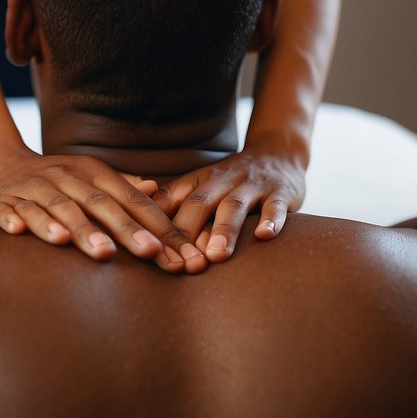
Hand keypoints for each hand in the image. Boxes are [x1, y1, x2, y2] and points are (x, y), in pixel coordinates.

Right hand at [0, 150, 206, 273]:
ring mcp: (33, 189)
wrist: (1, 163)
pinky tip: (21, 232)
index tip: (176, 252)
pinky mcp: (1, 201)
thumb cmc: (58, 181)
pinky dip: (15, 219)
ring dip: (78, 228)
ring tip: (99, 250)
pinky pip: (9, 210)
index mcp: (92, 172)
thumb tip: (158, 191)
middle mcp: (65, 177)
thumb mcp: (92, 178)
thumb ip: (124, 188)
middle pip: (98, 204)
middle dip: (125, 229)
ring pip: (57, 208)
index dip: (154, 225)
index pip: (129, 199)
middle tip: (149, 252)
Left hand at [150, 143, 306, 262]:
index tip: (147, 252)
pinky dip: (271, 220)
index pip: (171, 201)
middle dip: (187, 233)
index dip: (158, 225)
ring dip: (223, 230)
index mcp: (197, 181)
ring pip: (234, 206)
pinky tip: (264, 236)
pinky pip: (275, 206)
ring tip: (215, 256)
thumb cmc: (231, 183)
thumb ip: (173, 208)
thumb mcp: (200, 188)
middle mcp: (221, 181)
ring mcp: (251, 186)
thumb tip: (136, 236)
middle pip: (199, 204)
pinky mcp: (280, 192)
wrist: (278, 153)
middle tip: (179, 264)